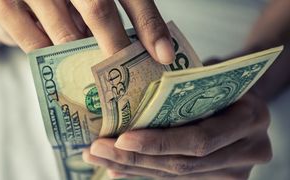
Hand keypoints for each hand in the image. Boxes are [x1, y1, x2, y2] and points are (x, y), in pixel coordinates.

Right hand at [0, 0, 173, 63]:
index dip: (149, 25)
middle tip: (130, 80)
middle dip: (118, 49)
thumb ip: (109, 16)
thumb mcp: (85, 1)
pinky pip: (36, 46)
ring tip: (99, 80)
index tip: (164, 57)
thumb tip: (142, 52)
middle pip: (99, 9)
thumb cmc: (58, 0)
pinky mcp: (2, 4)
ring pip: (66, 33)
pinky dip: (53, 61)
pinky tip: (62, 68)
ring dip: (85, 61)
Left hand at [83, 92, 271, 178]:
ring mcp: (235, 171)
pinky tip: (119, 170)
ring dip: (134, 169)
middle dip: (135, 159)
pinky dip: (145, 173)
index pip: (199, 139)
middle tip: (97, 150)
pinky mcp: (218, 179)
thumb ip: (182, 90)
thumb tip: (128, 102)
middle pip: (183, 165)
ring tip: (101, 159)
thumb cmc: (224, 80)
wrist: (248, 99)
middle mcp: (248, 151)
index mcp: (249, 119)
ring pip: (176, 177)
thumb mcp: (210, 75)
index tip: (120, 139)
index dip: (158, 143)